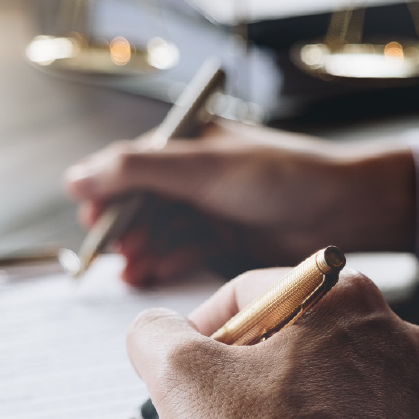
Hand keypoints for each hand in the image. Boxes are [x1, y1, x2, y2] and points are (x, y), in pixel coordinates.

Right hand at [64, 120, 416, 285]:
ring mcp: (210, 210)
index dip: (107, 195)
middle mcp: (194, 176)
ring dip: (144, 250)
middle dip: (126, 230)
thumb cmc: (280, 175)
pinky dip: (167, 261)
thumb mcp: (202, 168)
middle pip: (141, 205)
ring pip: (160, 233)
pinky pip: (183, 252)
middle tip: (119, 254)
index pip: (129, 167)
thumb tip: (74, 178)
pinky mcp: (225, 242)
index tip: (93, 223)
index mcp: (187, 143)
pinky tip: (153, 274)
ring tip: (135, 271)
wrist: (343, 208)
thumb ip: (137, 170)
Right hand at [127, 269, 418, 418]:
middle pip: (292, 335)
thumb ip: (155, 335)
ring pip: (324, 380)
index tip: (185, 369)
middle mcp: (390, 333)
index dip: (202, 332)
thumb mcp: (183, 379)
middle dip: (245, 371)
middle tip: (216, 413)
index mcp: (344, 296)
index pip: (250, 292)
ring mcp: (411, 388)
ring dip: (283, 406)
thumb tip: (155, 331)